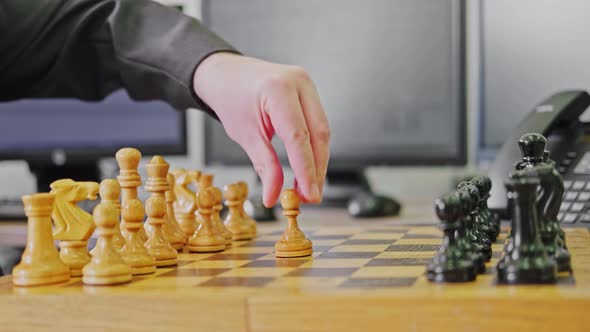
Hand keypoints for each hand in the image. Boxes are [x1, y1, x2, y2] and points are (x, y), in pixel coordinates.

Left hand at [193, 53, 329, 206]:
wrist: (226, 74)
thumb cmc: (231, 99)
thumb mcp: (244, 135)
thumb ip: (264, 165)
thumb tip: (274, 196)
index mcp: (278, 89)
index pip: (298, 136)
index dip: (306, 170)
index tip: (309, 195)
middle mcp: (299, 82)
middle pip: (318, 133)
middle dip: (317, 169)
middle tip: (311, 196)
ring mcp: (307, 84)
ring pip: (322, 130)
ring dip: (318, 161)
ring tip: (308, 188)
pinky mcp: (309, 91)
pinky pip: (318, 123)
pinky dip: (314, 147)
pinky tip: (308, 168)